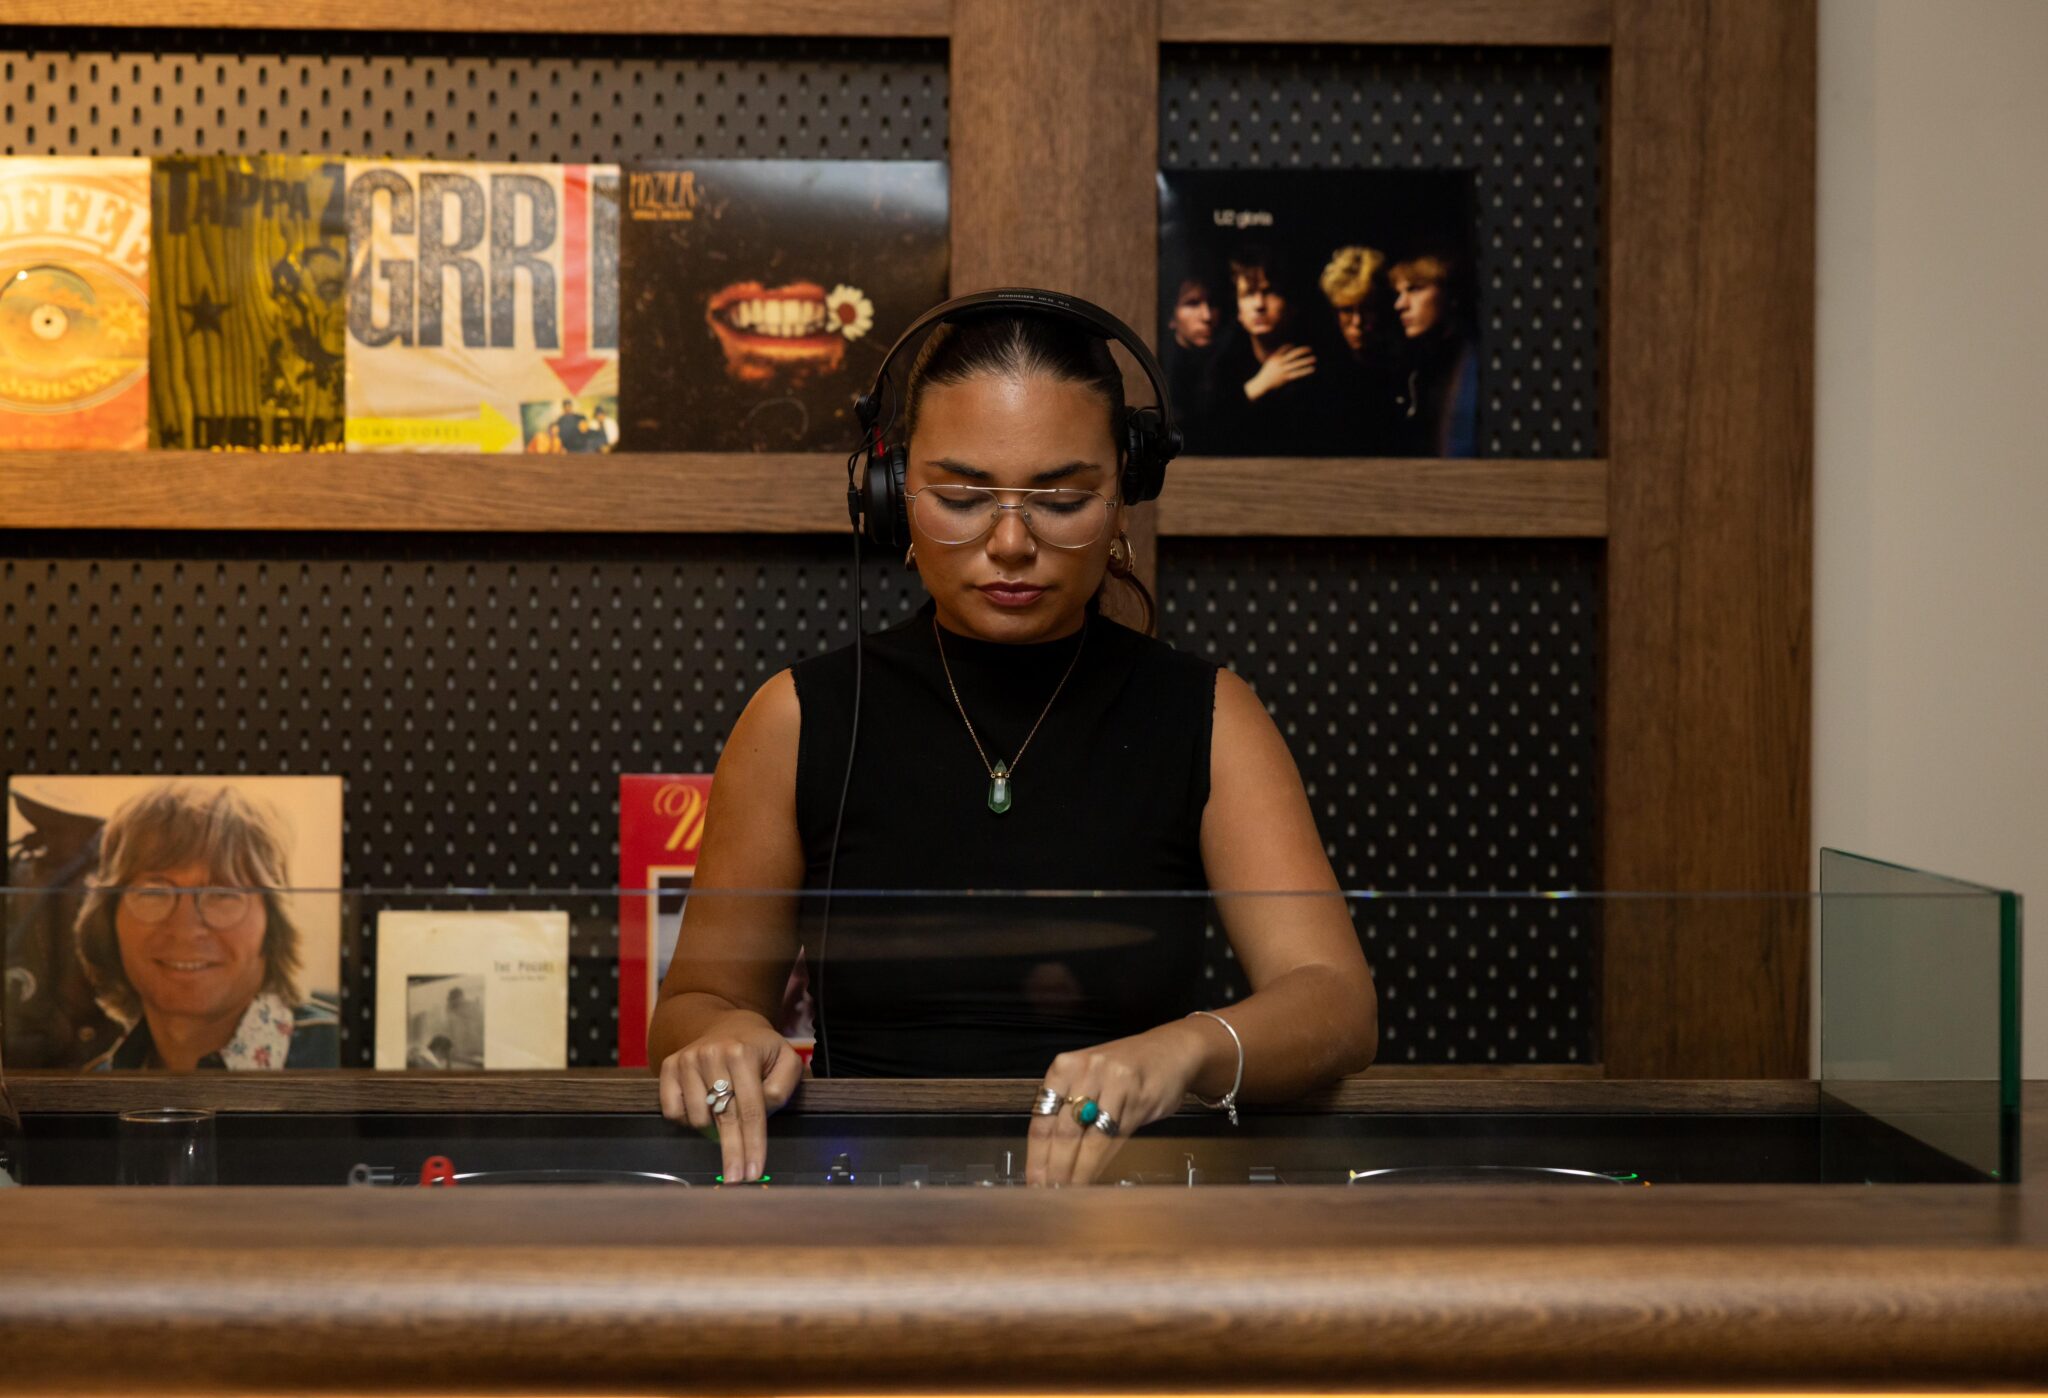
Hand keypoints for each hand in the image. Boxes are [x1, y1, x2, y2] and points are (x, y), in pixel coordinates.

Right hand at [657, 1013, 804, 1182]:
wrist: (728, 1025)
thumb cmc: (761, 1049)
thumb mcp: (786, 1059)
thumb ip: (784, 1086)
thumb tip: (765, 1111)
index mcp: (742, 1052)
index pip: (750, 1109)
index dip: (752, 1144)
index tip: (753, 1172)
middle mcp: (711, 1054)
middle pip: (723, 1118)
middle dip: (732, 1152)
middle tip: (736, 1179)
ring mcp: (687, 1060)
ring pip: (696, 1119)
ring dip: (712, 1129)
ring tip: (724, 1116)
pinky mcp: (668, 1066)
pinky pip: (673, 1111)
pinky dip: (688, 1119)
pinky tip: (703, 1108)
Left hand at [1026, 1021, 1206, 1185]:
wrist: (1171, 1051)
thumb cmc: (1124, 1069)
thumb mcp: (1089, 1078)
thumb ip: (1068, 1107)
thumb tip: (1048, 1155)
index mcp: (1065, 1067)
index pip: (1042, 1118)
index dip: (1037, 1155)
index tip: (1033, 1179)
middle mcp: (1086, 1071)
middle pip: (1064, 1131)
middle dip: (1055, 1168)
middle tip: (1049, 1191)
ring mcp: (1113, 1084)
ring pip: (1090, 1138)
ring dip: (1078, 1170)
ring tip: (1070, 1190)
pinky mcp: (1138, 1099)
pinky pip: (1114, 1138)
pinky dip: (1101, 1162)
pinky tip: (1094, 1175)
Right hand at [1243, 344, 1316, 400]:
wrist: (1261, 383)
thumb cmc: (1266, 373)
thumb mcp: (1270, 363)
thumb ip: (1278, 357)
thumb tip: (1286, 353)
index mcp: (1275, 357)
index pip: (1285, 349)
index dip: (1291, 346)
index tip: (1296, 346)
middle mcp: (1280, 363)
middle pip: (1293, 354)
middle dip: (1302, 351)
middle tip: (1310, 349)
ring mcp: (1283, 370)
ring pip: (1297, 364)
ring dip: (1306, 360)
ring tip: (1314, 358)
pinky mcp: (1286, 377)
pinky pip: (1297, 373)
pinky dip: (1305, 370)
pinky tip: (1312, 369)